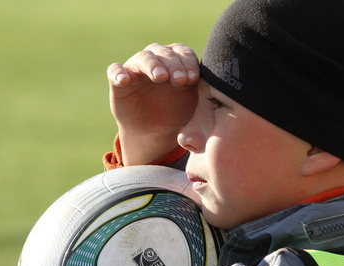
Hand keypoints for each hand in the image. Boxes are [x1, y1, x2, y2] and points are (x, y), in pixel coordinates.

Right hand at [107, 43, 199, 164]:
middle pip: (164, 52)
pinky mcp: (120, 82)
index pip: (183, 53)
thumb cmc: (179, 115)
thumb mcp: (196, 106)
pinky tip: (125, 80)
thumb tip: (229, 98)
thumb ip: (207, 97)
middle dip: (174, 64)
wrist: (155, 134)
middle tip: (180, 80)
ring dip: (153, 64)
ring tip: (160, 77)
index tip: (193, 79)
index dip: (188, 63)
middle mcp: (157, 61)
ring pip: (144, 57)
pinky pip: (115, 71)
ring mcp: (137, 70)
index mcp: (176, 63)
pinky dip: (118, 72)